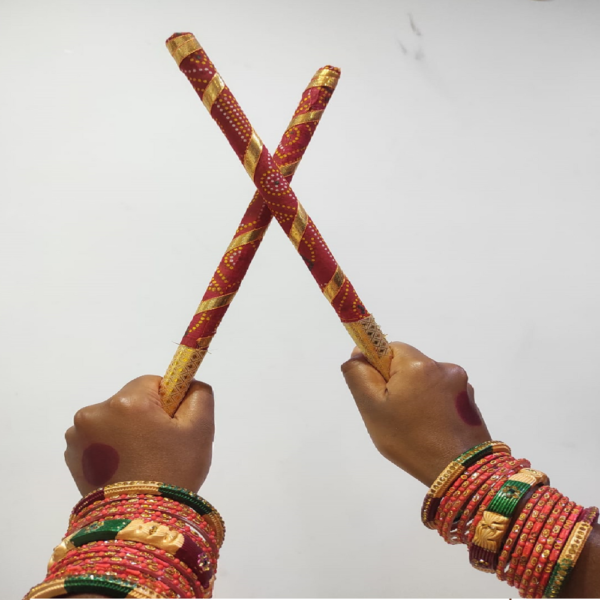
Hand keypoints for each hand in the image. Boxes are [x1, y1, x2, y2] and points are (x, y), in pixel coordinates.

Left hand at [64, 376, 213, 495]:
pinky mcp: (72, 454)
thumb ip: (199, 394)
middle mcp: (95, 412)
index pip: (153, 382)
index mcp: (126, 401)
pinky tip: (124, 468)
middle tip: (161, 448)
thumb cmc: (173, 471)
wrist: (139, 522)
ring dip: (127, 432)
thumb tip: (189, 383)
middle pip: (131, 401)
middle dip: (146, 417)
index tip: (173, 426)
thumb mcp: (200, 429)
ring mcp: (78, 435)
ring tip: (142, 462)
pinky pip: (99, 438)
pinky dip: (112, 447)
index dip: (168, 402)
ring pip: (114, 419)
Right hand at [341, 342, 491, 486]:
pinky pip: (440, 394)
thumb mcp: (372, 408)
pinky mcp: (469, 402)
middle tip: (392, 414)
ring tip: (413, 426)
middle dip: (397, 384)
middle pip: (408, 365)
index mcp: (419, 364)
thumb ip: (358, 374)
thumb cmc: (410, 439)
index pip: (390, 348)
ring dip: (415, 395)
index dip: (378, 368)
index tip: (378, 394)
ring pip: (424, 381)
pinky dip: (431, 406)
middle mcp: (444, 367)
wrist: (459, 472)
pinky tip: (430, 429)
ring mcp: (461, 385)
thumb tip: (359, 352)